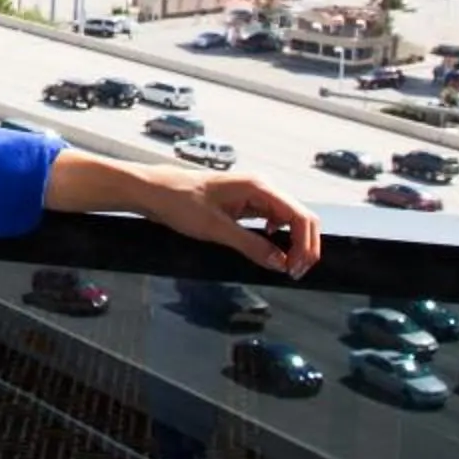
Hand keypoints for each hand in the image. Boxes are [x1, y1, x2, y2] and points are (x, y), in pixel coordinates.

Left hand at [139, 168, 323, 278]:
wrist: (153, 190)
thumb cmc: (179, 201)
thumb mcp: (216, 229)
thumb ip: (251, 245)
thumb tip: (279, 263)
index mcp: (258, 187)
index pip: (300, 216)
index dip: (305, 245)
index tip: (295, 268)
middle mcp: (261, 187)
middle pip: (300, 217)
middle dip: (303, 245)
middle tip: (295, 272)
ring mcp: (253, 195)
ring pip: (287, 219)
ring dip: (292, 242)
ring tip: (285, 265)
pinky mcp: (243, 203)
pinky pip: (270, 220)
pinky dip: (277, 237)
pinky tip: (269, 249)